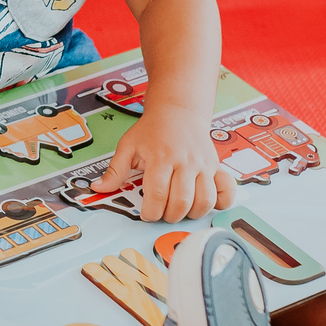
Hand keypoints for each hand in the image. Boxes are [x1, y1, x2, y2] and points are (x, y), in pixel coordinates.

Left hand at [90, 102, 236, 221]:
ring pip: (204, 201)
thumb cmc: (152, 129)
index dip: (150, 212)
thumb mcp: (128, 145)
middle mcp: (185, 162)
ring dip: (191, 213)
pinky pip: (226, 191)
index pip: (157, 194)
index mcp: (161, 157)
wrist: (179, 110)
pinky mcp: (216, 167)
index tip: (146, 213)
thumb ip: (115, 170)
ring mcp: (204, 165)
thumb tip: (98, 188)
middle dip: (169, 215)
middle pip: (181, 202)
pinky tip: (206, 202)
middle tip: (162, 211)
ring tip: (180, 208)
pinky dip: (221, 203)